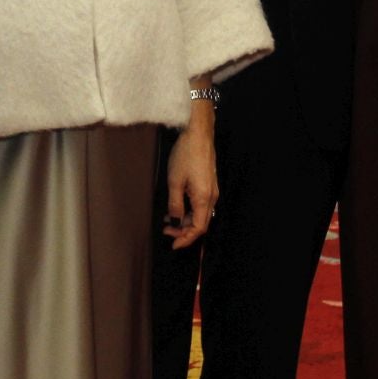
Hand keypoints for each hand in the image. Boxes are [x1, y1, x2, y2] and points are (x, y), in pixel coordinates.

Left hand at [162, 124, 217, 249]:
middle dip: (183, 231)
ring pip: (199, 214)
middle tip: (166, 231)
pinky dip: (188, 210)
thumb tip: (174, 222)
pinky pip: (200, 204)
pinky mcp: (208, 183)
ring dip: (184, 220)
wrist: (198, 134)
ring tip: (167, 219)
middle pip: (200, 223)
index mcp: (204, 199)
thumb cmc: (186, 155)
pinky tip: (176, 206)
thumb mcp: (175, 182)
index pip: (198, 228)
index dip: (186, 239)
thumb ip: (174, 205)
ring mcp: (211, 190)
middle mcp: (211, 197)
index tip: (173, 244)